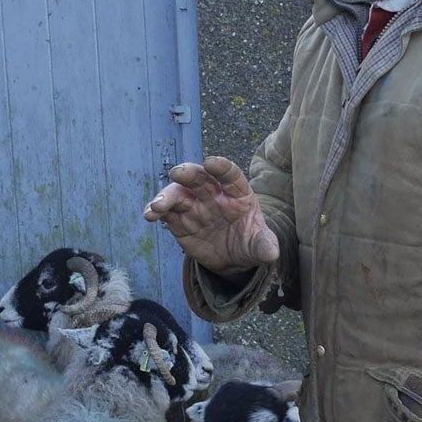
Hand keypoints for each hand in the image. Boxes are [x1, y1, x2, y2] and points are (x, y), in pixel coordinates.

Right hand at [143, 156, 280, 274]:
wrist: (232, 258)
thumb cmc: (249, 243)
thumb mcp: (260, 245)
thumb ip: (264, 245)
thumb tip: (272, 253)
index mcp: (237, 194)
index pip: (230, 176)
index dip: (222, 168)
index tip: (211, 163)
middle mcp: (213, 194)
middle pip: (200, 179)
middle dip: (189, 173)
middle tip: (178, 173)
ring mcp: (195, 205)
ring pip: (178, 194)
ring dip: (166, 197)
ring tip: (157, 207)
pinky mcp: (179, 220)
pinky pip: (166, 212)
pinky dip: (156, 212)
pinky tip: (149, 215)